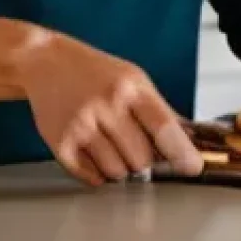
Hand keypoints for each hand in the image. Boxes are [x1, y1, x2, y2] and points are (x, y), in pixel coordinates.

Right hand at [14, 29, 203, 185]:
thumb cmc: (96, 72)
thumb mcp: (136, 80)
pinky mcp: (59, 143)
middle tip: (136, 144)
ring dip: (121, 168)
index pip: (164, 127)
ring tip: (112, 143)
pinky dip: (99, 172)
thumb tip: (188, 139)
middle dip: (145, 159)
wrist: (48, 63)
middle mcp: (107, 106)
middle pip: (142, 158)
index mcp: (132, 88)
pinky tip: (95, 150)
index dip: (182, 151)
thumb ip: (161, 110)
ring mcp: (82, 125)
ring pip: (117, 171)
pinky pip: (91, 177)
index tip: (193, 167)